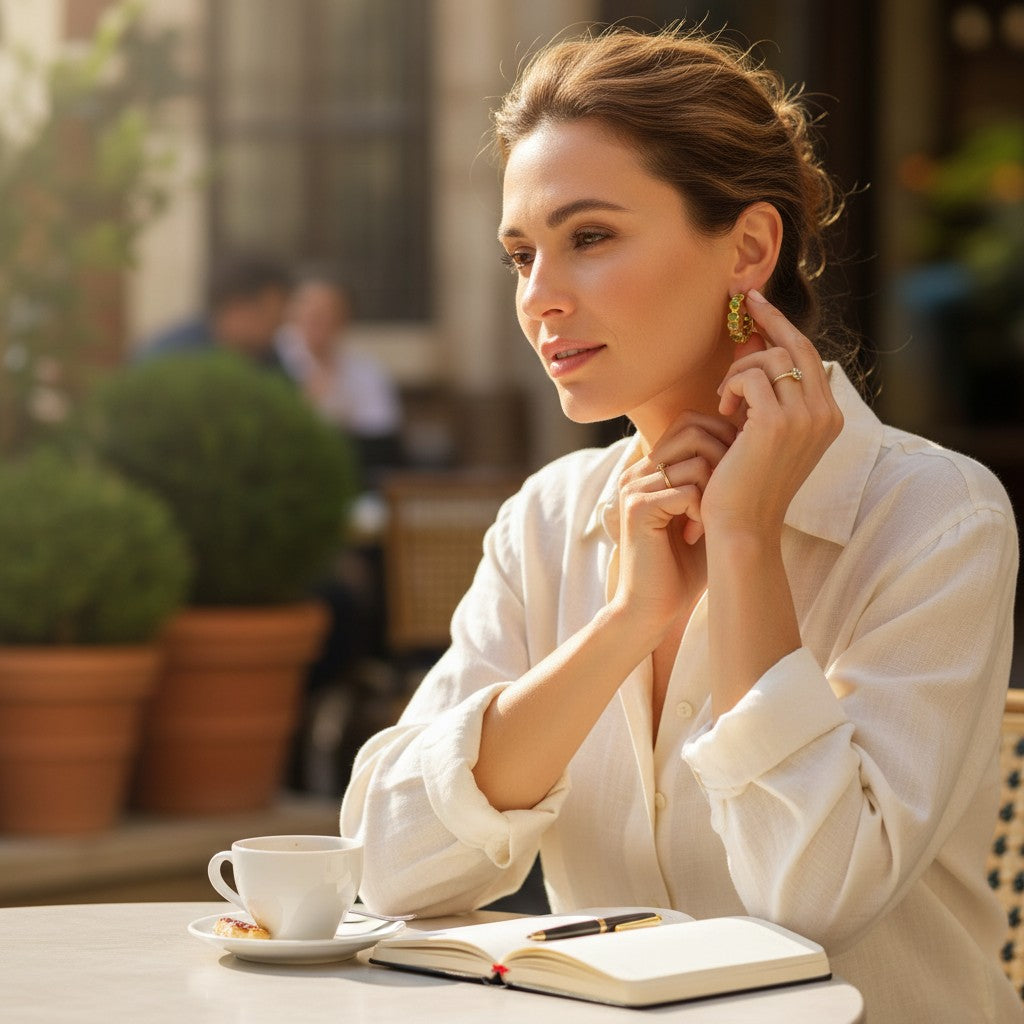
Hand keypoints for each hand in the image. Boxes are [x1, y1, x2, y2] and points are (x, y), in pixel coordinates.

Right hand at [608, 410, 735, 635]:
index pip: (692, 421)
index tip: (732, 481)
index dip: (723, 441)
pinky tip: (696, 535)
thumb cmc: (686, 563)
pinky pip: (688, 489)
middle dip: (724, 459)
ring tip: (708, 521)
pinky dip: (703, 512)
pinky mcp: (638, 508)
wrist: (654, 607)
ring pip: (696, 457)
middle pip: (694, 428)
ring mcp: (635, 487)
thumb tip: (760, 439)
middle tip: (725, 498)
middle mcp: (639, 470)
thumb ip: (722, 475)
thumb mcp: (708, 511)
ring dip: (715, 490)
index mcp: (652, 467)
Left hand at [704, 288, 842, 540]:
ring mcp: (805, 418)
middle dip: (768, 318)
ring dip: (737, 373)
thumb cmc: (745, 482)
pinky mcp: (778, 423)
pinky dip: (730, 387)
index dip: (782, 326)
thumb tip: (752, 340)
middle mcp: (825, 414)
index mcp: (829, 417)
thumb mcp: (760, 430)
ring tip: (723, 403)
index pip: (808, 356)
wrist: (742, 527)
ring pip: (768, 361)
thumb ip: (764, 389)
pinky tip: (722, 413)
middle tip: (743, 300)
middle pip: (796, 346)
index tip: (758, 303)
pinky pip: (750, 377)